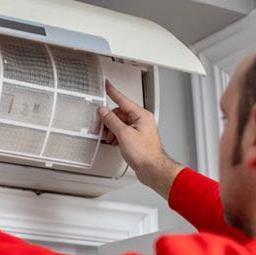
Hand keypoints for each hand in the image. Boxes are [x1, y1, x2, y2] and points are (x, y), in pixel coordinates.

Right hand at [98, 80, 181, 198]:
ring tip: (111, 138)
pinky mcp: (136, 139)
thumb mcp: (124, 134)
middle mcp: (142, 121)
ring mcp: (139, 130)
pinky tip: (115, 142)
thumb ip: (112, 121)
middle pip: (120, 113)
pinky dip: (116, 136)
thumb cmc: (145, 153)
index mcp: (141, 115)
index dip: (113, 92)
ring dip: (113, 130)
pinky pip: (123, 132)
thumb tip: (103, 111)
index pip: (124, 100)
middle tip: (103, 126)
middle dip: (110, 120)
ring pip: (120, 123)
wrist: (152, 169)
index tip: (107, 85)